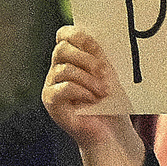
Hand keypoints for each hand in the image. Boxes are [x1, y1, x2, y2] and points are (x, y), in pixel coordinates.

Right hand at [41, 26, 146, 165]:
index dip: (79, 36)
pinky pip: (62, 88)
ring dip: (88, 78)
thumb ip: (106, 58)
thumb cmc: (112, 101)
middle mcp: (57, 67)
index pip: (64, 34)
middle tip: (106, 72)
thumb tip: (115, 40)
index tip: (99, 47)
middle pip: (62, 48)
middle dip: (87, 58)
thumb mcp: (112, 76)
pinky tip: (94, 99)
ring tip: (104, 91)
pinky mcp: (51, 101)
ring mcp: (52, 84)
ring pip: (63, 69)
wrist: (110, 132)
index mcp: (72, 56)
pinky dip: (81, 91)